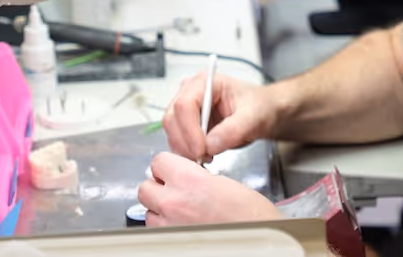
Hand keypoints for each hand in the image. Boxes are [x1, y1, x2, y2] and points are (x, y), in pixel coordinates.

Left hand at [138, 152, 281, 226]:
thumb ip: (195, 176)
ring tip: (180, 210)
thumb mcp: (221, 180)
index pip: (157, 161)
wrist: (258, 238)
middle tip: (174, 190)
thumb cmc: (249, 213)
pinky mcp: (171, 241)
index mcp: (188, 178)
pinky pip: (156, 230)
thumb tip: (182, 176)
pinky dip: (164, 227)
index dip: (167, 166)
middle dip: (158, 187)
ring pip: (147, 211)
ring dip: (159, 209)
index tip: (174, 170)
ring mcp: (169, 224)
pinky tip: (182, 224)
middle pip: (145, 187)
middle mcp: (173, 201)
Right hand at [164, 72, 277, 161]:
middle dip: (186, 143)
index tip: (202, 150)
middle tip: (204, 158)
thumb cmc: (260, 107)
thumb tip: (210, 144)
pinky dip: (187, 152)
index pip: (185, 104)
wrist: (263, 113)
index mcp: (206, 82)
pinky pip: (178, 141)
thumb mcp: (254, 117)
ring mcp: (187, 109)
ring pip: (172, 132)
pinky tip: (204, 156)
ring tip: (207, 157)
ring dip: (185, 150)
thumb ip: (234, 129)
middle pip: (173, 119)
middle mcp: (191, 92)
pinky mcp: (187, 124)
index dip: (190, 130)